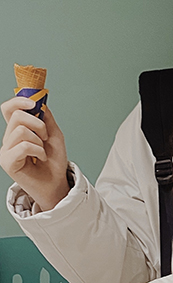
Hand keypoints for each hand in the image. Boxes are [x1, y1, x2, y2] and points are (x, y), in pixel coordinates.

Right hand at [0, 96, 69, 210]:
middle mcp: (8, 138)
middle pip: (16, 116)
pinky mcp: (6, 161)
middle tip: (45, 137)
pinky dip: (37, 151)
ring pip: (21, 131)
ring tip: (42, 151)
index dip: (18, 101)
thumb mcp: (53, 134)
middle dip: (38, 124)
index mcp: (17, 129)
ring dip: (39, 141)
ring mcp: (5, 150)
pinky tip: (40, 158)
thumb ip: (46, 118)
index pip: (8, 109)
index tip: (34, 103)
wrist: (56, 181)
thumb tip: (39, 101)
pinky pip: (23, 146)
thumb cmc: (54, 160)